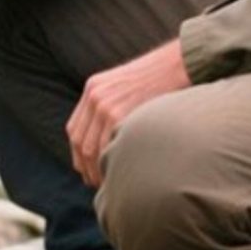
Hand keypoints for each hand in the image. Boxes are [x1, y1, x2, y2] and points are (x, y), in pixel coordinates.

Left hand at [67, 39, 189, 187]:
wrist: (176, 64)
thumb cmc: (158, 79)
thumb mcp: (125, 86)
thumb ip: (111, 106)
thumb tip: (109, 141)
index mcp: (92, 88)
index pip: (74, 130)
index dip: (78, 155)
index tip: (87, 171)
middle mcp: (94, 96)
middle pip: (80, 142)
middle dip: (87, 168)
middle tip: (98, 185)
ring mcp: (105, 105)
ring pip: (91, 148)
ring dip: (98, 170)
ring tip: (111, 184)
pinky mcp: (119, 113)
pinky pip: (108, 146)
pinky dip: (112, 163)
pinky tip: (121, 173)